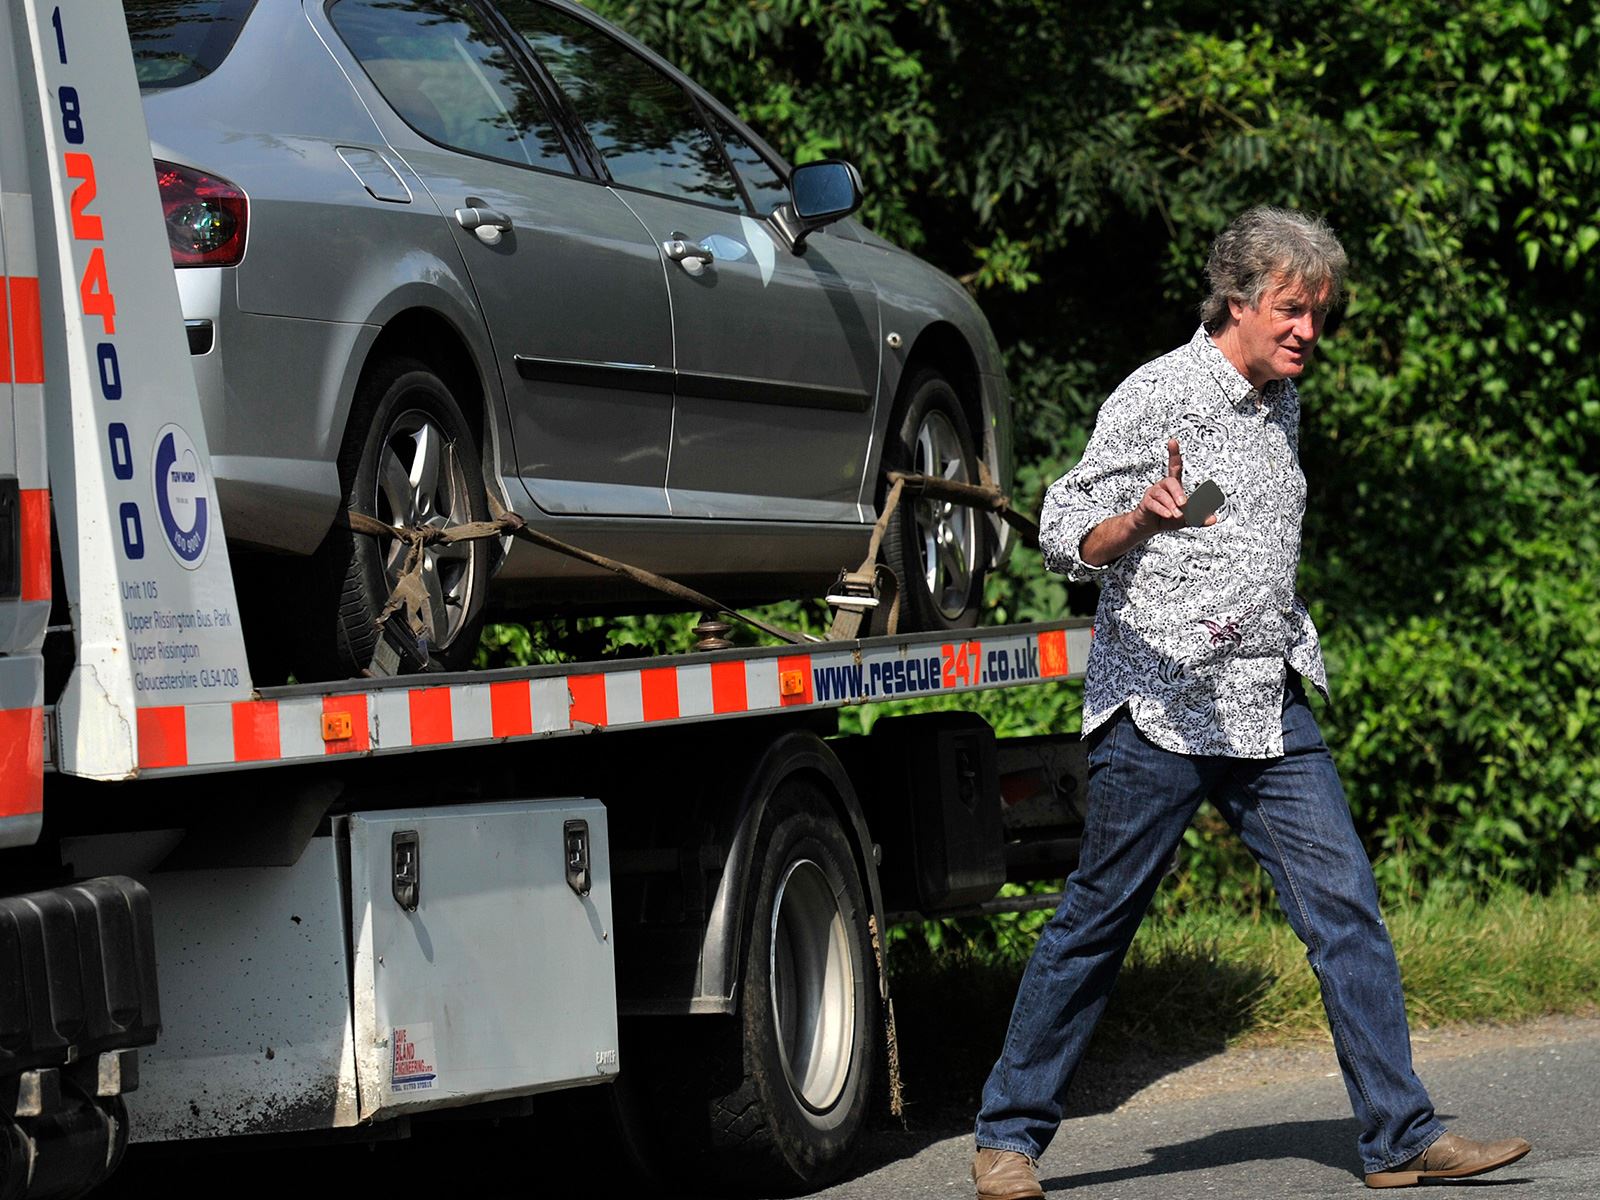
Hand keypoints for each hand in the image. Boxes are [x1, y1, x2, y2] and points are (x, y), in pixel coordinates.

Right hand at [1078, 438, 1214, 566]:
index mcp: (1174, 485)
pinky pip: (1153, 504)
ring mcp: (1153, 493)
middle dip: (1178, 492)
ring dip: (1171, 505)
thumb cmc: (1167, 517)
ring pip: (1162, 494)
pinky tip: (1167, 515)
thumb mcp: (1188, 519)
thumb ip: (1200, 518)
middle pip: (1171, 481)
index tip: (1172, 441)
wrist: (1149, 526)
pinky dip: (1162, 510)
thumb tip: (1213, 519)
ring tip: (1176, 515)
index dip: (1173, 453)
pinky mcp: (1146, 503)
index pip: (1174, 466)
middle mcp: (1163, 486)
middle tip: (1184, 504)